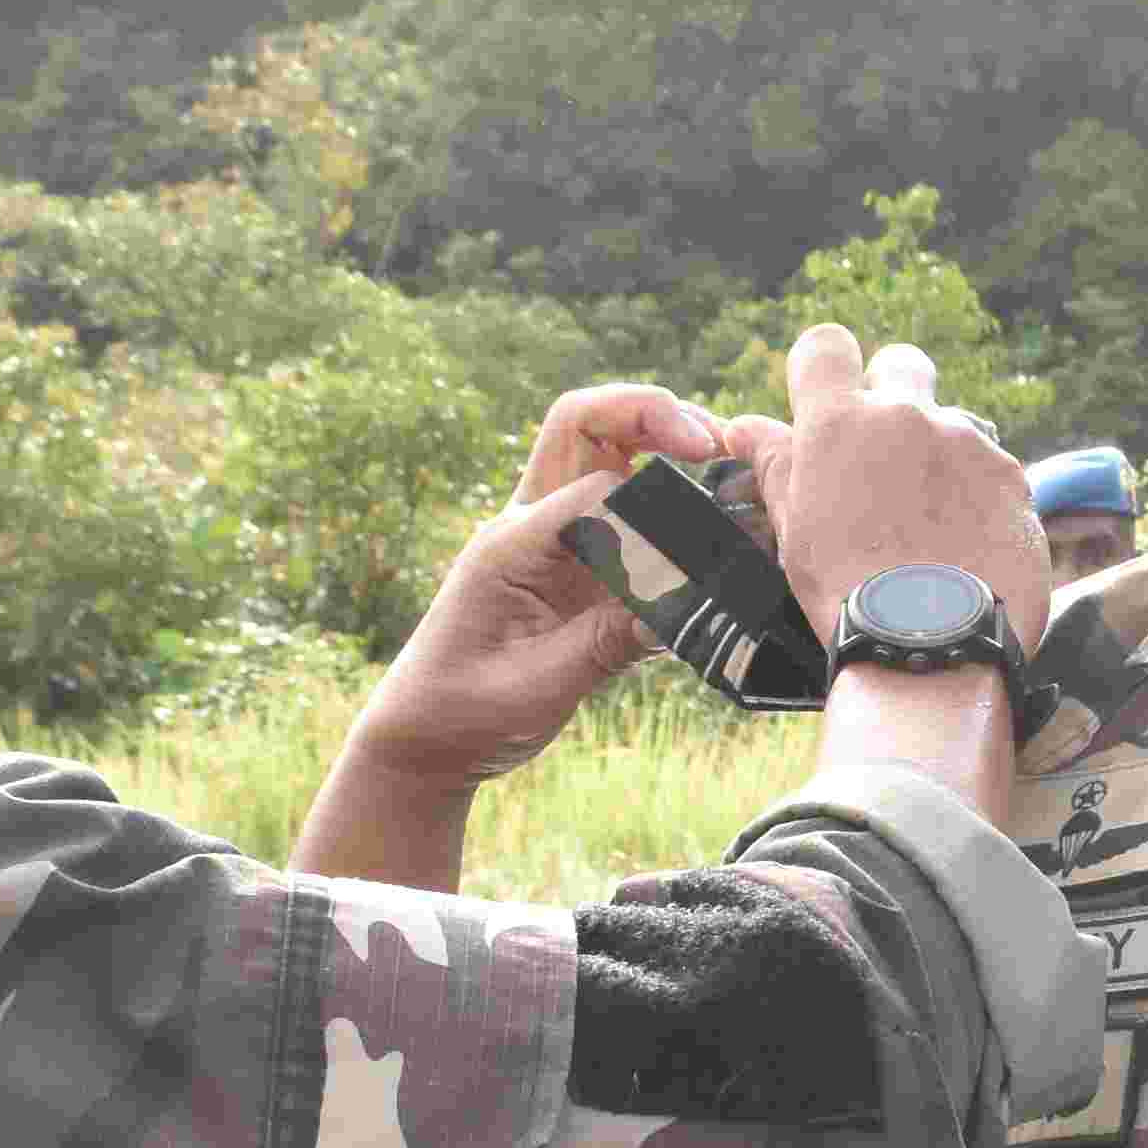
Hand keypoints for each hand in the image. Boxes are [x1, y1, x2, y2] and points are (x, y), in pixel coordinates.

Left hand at [348, 382, 749, 790]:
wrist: (427, 735)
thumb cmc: (466, 710)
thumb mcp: (538, 685)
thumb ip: (604, 645)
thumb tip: (676, 611)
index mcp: (513, 545)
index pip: (593, 491)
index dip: (652, 505)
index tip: (697, 542)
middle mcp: (530, 526)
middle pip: (585, 425)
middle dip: (649, 412)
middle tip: (711, 440)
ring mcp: (551, 540)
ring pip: (604, 453)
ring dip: (658, 443)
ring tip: (720, 464)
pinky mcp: (572, 566)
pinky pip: (620, 510)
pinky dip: (663, 502)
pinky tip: (703, 530)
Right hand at [766, 328, 1046, 638]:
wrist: (930, 650)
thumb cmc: (846, 593)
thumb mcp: (794, 529)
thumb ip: (776, 465)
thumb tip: (743, 426)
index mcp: (839, 423)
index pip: (825, 346)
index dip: (825, 369)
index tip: (827, 406)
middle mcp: (907, 415)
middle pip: (902, 364)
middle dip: (894, 395)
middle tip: (886, 459)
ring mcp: (968, 443)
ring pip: (953, 425)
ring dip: (940, 456)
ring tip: (929, 526)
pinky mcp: (1015, 479)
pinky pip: (994, 471)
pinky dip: (981, 497)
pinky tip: (967, 547)